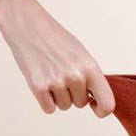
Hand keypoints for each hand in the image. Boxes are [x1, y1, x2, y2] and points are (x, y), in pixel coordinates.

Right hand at [0, 0, 114, 116]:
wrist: (27, 25)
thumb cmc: (56, 39)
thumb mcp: (82, 55)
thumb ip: (92, 78)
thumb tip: (98, 100)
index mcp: (90, 68)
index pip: (107, 103)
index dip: (102, 110)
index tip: (94, 105)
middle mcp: (76, 76)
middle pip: (81, 104)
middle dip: (73, 94)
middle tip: (62, 73)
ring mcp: (57, 82)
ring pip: (65, 106)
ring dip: (58, 96)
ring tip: (52, 74)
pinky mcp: (39, 87)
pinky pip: (49, 108)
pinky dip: (46, 100)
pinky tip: (43, 82)